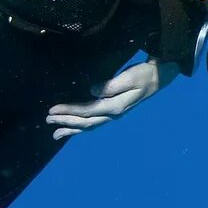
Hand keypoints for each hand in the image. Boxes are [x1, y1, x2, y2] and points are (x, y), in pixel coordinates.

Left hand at [46, 58, 163, 140]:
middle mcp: (112, 114)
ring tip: (55, 133)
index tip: (52, 110)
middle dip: (65, 121)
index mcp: (114, 106)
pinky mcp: (113, 112)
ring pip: (89, 126)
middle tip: (48, 119)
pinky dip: (81, 127)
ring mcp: (113, 115)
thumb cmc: (144, 75)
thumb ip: (111, 85)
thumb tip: (93, 90)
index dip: (68, 111)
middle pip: (85, 122)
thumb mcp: (130, 77)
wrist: (159, 78)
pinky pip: (94, 123)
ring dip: (71, 129)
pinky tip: (74, 129)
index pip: (86, 111)